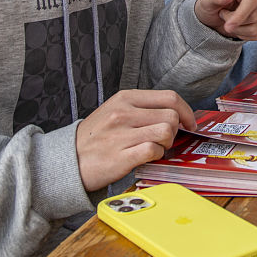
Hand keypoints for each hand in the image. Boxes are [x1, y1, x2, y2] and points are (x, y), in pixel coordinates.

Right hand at [75, 89, 194, 190]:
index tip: (189, 123)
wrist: (67, 160)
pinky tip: (146, 157)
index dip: (186, 111)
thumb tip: (175, 114)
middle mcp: (124, 113)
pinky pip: (153, 151)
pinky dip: (156, 155)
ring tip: (155, 148)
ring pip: (166, 132)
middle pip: (171, 115)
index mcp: (125, 98)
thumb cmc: (95, 137)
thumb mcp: (115, 111)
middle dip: (175, 130)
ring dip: (167, 143)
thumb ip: (142, 109)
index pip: (169, 97)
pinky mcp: (120, 156)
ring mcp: (121, 134)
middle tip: (166, 140)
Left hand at [194, 0, 256, 40]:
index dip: (241, 15)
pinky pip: (256, 34)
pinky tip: (236, 27)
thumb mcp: (208, 1)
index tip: (228, 26)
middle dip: (234, 22)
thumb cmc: (210, 5)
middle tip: (222, 15)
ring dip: (237, 30)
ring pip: (255, 28)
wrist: (213, 15)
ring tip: (229, 20)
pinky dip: (243, 35)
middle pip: (254, 16)